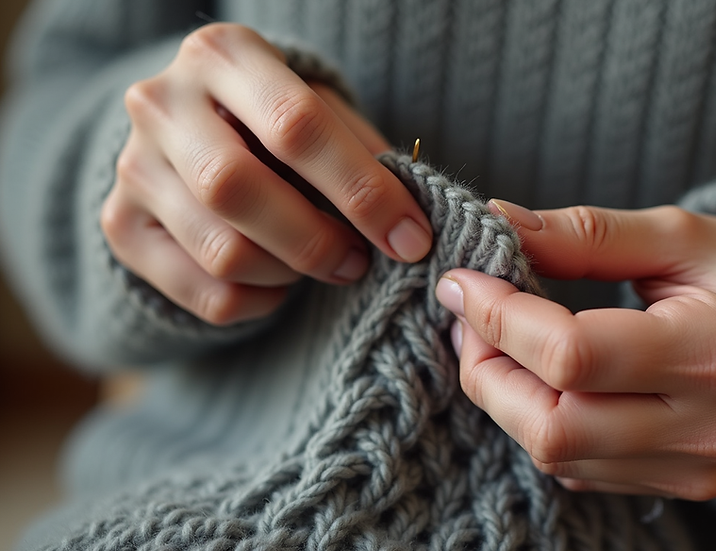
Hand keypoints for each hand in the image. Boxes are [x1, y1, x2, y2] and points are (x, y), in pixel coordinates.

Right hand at [101, 23, 431, 324]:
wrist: (193, 133)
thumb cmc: (277, 123)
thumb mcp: (322, 113)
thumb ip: (362, 155)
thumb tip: (407, 225)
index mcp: (223, 55)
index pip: (297, 125)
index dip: (362, 191)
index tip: (410, 238)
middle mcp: (161, 102)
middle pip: (236, 188)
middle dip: (316, 240)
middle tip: (359, 262)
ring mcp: (132, 167)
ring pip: (220, 250)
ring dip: (290, 274)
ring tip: (320, 265)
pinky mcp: (121, 227)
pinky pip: (205, 293)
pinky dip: (261, 302)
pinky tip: (279, 283)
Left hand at [436, 200, 715, 498]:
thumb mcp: (680, 234)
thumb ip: (586, 233)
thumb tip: (498, 225)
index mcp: (714, 352)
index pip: (572, 356)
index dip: (499, 317)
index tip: (464, 280)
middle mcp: (706, 429)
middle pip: (551, 425)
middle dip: (487, 368)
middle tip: (472, 314)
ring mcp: (691, 469)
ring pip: (553, 454)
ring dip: (505, 396)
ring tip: (499, 339)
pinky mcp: (676, 485)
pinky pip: (575, 469)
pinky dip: (539, 422)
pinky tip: (544, 377)